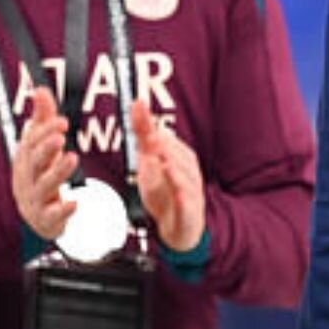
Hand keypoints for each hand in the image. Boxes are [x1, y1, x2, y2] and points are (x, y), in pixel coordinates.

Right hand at [12, 88, 77, 239]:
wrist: (28, 214)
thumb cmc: (37, 172)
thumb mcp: (37, 146)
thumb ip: (42, 118)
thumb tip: (40, 89)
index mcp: (26, 158)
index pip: (31, 142)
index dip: (44, 131)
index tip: (62, 120)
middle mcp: (28, 177)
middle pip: (34, 162)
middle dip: (45, 149)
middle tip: (60, 137)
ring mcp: (36, 198)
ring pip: (44, 185)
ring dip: (58, 172)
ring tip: (72, 158)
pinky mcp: (46, 218)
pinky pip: (53, 214)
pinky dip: (62, 209)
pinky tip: (75, 203)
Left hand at [130, 99, 204, 252]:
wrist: (178, 225)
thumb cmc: (165, 190)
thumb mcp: (149, 160)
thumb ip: (144, 133)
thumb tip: (137, 103)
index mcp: (180, 156)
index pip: (166, 140)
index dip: (152, 130)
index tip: (141, 116)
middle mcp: (188, 171)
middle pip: (180, 158)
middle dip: (167, 150)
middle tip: (152, 141)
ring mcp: (191, 191)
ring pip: (185, 179)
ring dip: (176, 172)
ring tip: (165, 164)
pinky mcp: (190, 212)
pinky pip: (188, 206)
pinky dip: (184, 200)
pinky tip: (179, 195)